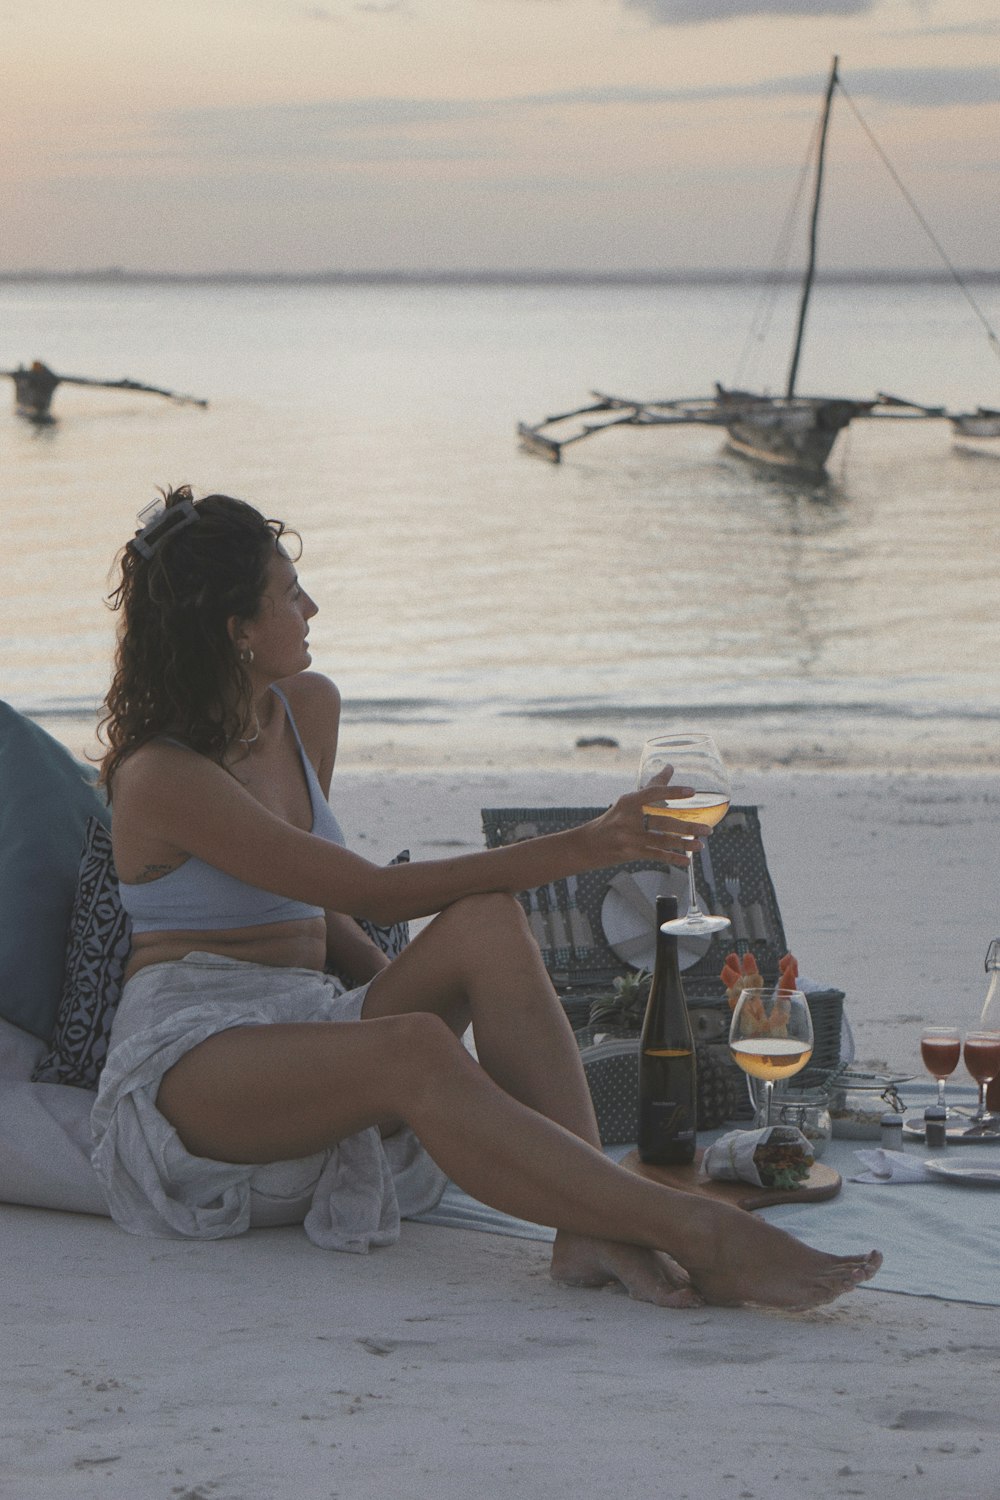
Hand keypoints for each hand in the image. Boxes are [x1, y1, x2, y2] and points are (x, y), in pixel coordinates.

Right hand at [586, 775, 706, 870]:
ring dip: (684, 844)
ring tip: (701, 845)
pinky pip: (656, 856)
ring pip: (662, 841)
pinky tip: (686, 860)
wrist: (588, 845)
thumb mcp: (627, 802)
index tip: (692, 792)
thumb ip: (651, 787)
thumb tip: (670, 768)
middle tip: (707, 829)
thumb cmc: (613, 819)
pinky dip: (673, 858)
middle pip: (663, 821)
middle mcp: (628, 818)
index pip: (653, 793)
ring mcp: (629, 837)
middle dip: (688, 827)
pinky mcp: (631, 853)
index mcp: (628, 801)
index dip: (672, 792)